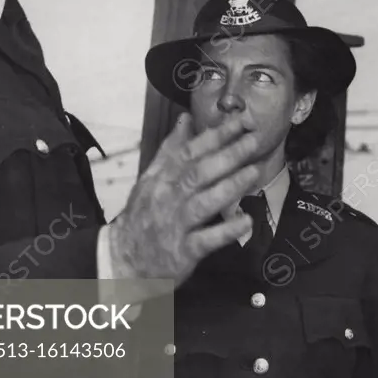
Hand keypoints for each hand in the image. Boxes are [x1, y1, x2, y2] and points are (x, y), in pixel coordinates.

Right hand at [108, 113, 257, 287]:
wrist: (123, 258)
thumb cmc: (143, 215)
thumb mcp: (150, 179)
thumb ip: (170, 150)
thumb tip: (186, 118)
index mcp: (162, 179)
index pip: (189, 152)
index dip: (214, 136)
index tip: (238, 122)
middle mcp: (168, 198)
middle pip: (199, 173)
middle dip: (228, 155)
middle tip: (253, 140)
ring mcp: (175, 225)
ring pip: (204, 203)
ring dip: (229, 187)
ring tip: (253, 172)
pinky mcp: (183, 252)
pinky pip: (206, 240)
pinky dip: (226, 230)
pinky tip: (246, 220)